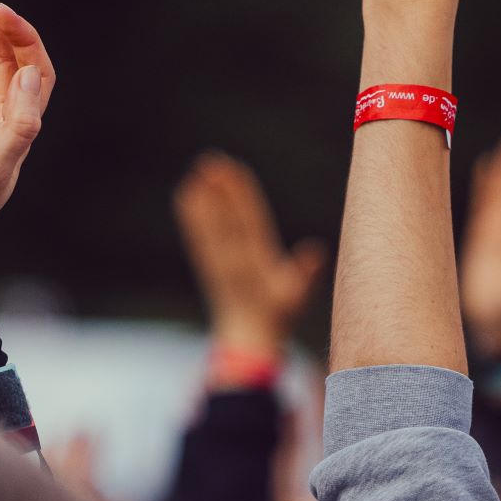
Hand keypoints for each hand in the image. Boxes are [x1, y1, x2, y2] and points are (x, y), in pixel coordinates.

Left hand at [174, 153, 326, 355]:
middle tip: (211, 162)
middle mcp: (234, 261)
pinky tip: (184, 194)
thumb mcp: (297, 298)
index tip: (234, 173)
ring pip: (209, 226)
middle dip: (220, 192)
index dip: (241, 198)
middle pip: (226, 220)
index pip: (249, 223)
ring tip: (196, 173)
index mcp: (257, 264)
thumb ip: (306, 275)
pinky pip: (198, 237)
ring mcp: (219, 264)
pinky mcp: (209, 266)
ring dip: (203, 199)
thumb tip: (316, 252)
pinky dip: (191, 216)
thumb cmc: (279, 317)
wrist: (249, 339)